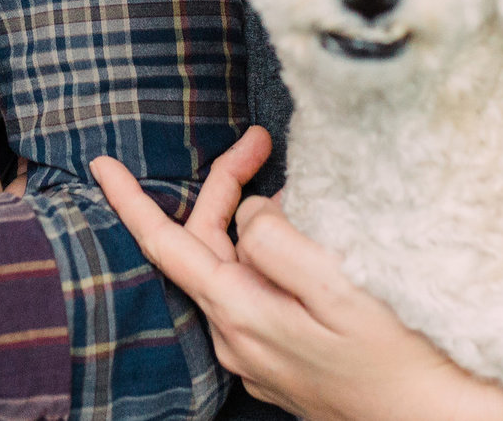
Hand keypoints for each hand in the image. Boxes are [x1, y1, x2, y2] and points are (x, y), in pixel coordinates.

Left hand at [92, 133, 502, 420]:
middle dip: (225, 187)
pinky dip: (270, 254)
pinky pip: (258, 292)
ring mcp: (259, 355)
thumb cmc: (403, 356)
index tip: (99, 164)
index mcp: (242, 315)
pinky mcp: (284, 360)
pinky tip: (307, 238)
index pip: (167, 247)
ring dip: (252, 220)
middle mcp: (238, 340)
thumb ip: (280, 242)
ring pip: (234, 268)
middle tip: (263, 141)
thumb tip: (250, 214)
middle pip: (206, 246)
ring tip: (300, 188)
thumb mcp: (341, 285)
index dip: (129, 202)